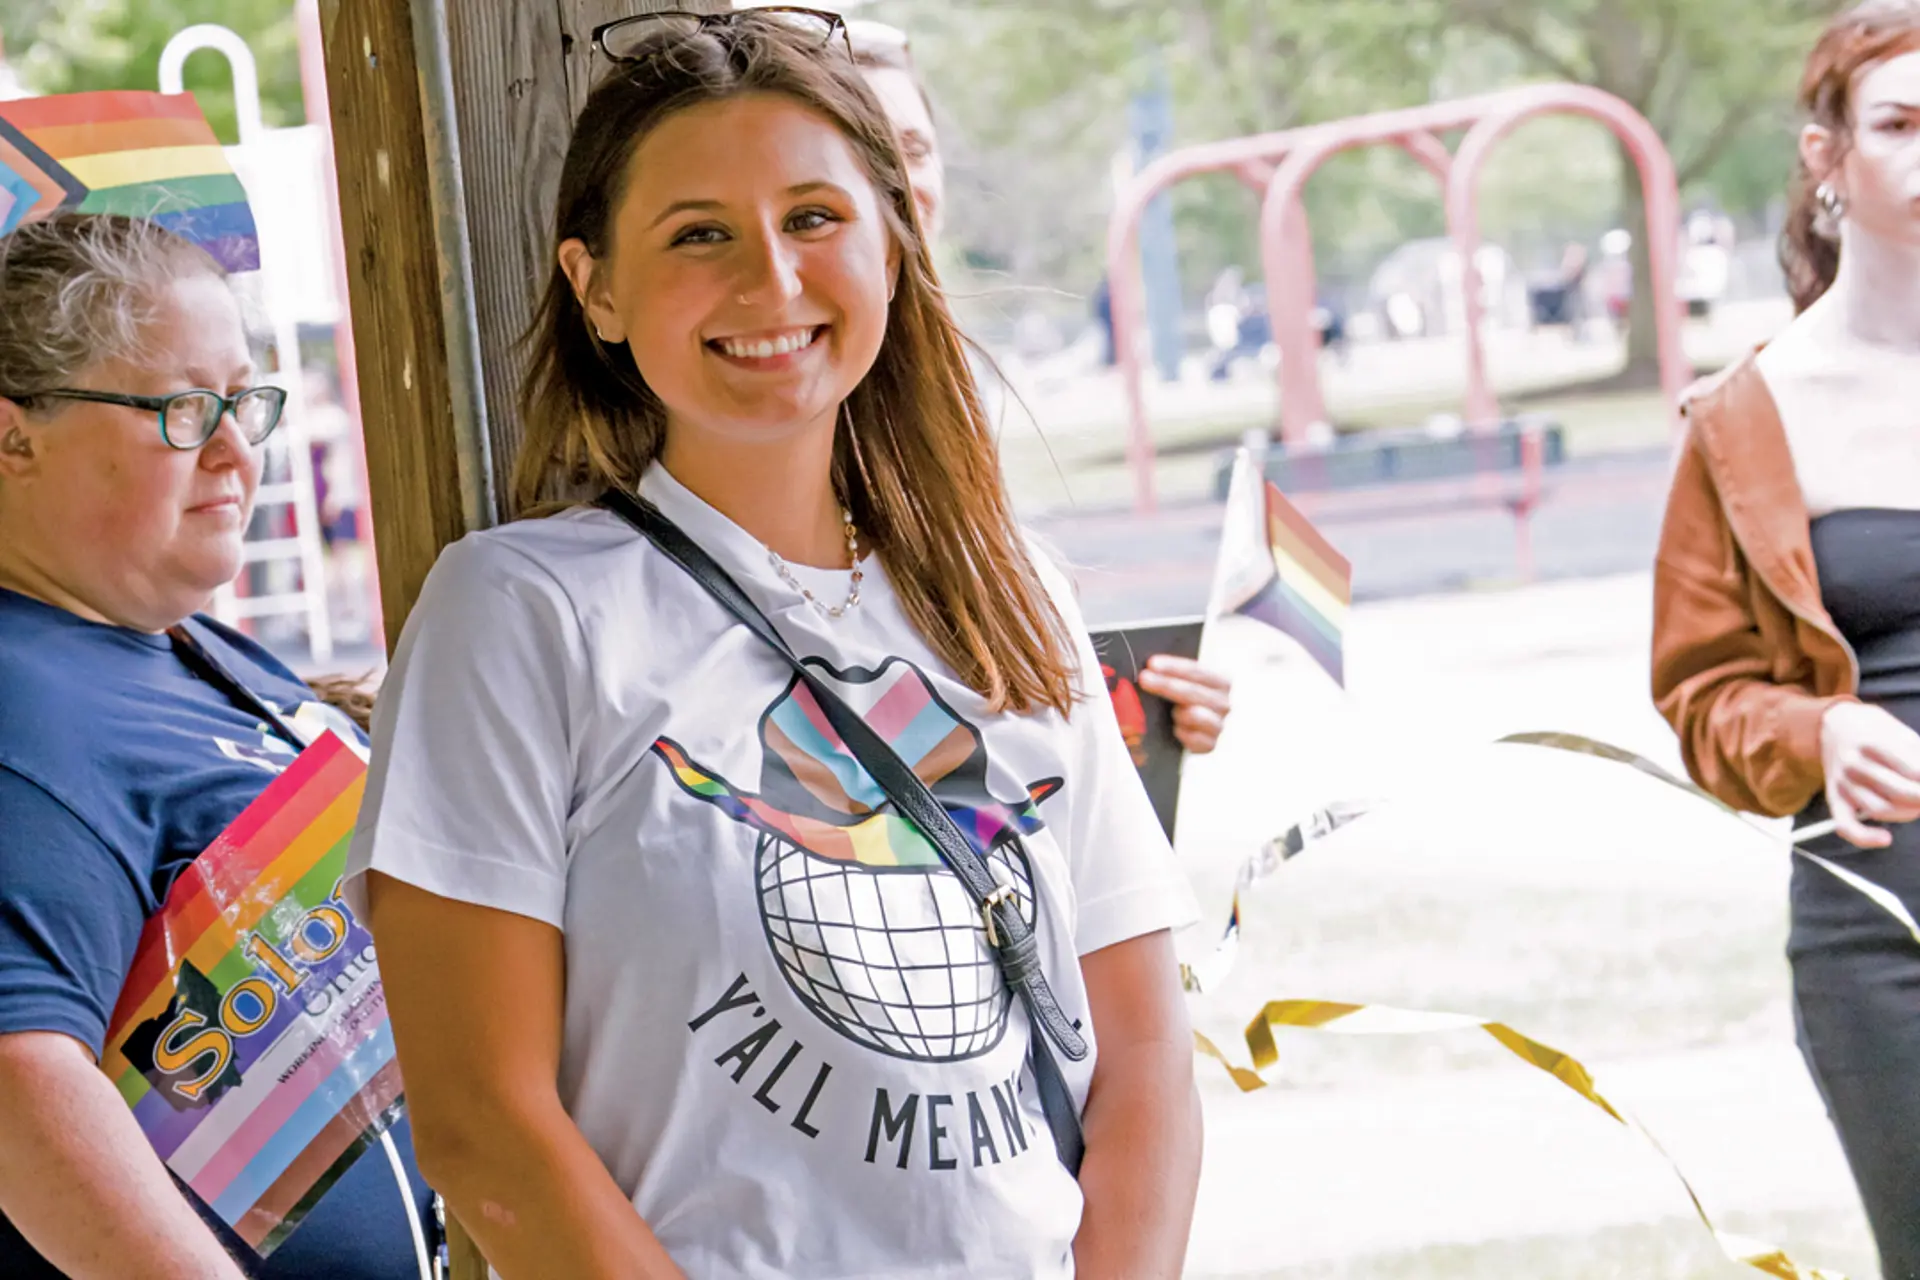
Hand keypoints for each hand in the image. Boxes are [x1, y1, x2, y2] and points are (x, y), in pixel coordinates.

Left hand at [1137, 656, 1232, 754]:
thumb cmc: (1178, 701)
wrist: (1184, 732)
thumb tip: (1151, 668)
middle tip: (1144, 678)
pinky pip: (1193, 738)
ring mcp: (1218, 725)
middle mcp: (1223, 703)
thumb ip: (1169, 674)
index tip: (1152, 664)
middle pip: (1194, 691)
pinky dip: (1182, 733)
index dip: (1174, 667)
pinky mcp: (1210, 745)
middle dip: (1166, 684)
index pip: (1197, 671)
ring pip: (1195, 714)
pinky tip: (1174, 729)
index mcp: (1221, 681)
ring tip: (1171, 712)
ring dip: (1179, 712)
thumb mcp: (1178, 683)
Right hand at [1819, 701, 1919, 847]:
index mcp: (1873, 743)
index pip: (1915, 772)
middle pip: (1901, 793)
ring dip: (1909, 812)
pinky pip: (1845, 825)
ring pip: (1880, 810)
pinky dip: (1864, 837)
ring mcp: (1843, 783)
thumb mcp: (1900, 732)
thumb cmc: (1874, 730)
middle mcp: (1854, 764)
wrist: (1833, 726)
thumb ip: (1918, 757)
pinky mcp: (1835, 798)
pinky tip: (1885, 838)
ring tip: (1916, 805)